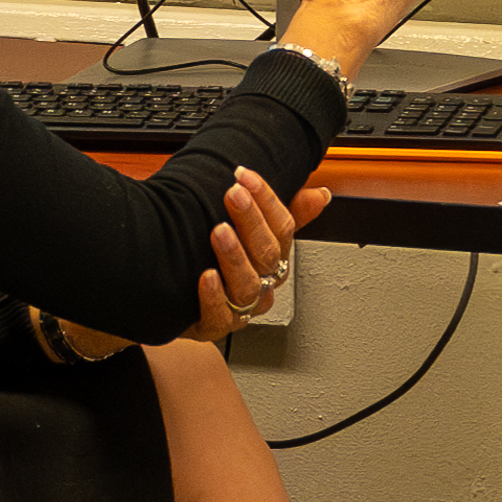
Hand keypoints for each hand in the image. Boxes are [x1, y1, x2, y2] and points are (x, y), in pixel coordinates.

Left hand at [185, 166, 329, 346]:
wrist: (179, 297)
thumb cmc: (219, 260)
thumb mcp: (252, 232)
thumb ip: (287, 214)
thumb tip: (321, 195)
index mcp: (275, 258)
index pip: (283, 228)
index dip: (266, 200)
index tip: (245, 176)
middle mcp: (262, 283)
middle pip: (268, 254)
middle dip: (251, 221)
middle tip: (234, 195)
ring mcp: (241, 307)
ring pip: (247, 286)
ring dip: (234, 257)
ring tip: (220, 232)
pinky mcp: (215, 325)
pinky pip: (219, 316)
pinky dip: (214, 297)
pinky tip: (207, 276)